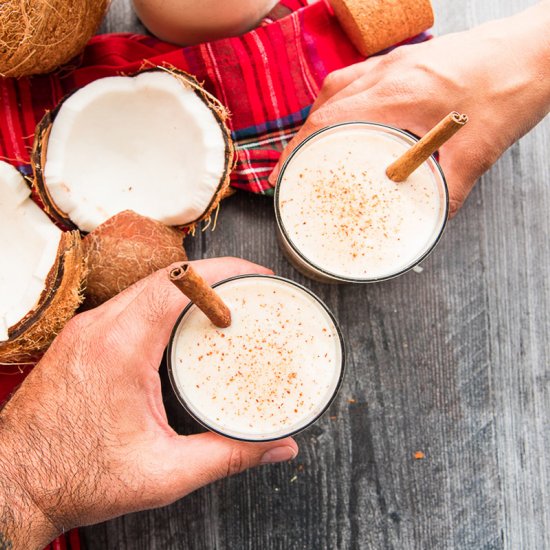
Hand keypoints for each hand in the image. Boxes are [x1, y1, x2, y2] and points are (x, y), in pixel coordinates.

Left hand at [0, 258, 297, 548]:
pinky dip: (164, 302)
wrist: (15, 486)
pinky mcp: (81, 339)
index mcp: (120, 348)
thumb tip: (278, 446)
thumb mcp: (165, 472)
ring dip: (188, 287)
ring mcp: (86, 330)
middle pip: (167, 277)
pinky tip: (181, 322)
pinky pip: (130, 303)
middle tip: (250, 288)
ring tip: (223, 302)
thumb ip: (229, 455)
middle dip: (214, 275)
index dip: (224, 271)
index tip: (255, 276)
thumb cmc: (76, 478)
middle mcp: (99, 328)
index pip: (179, 283)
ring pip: (147, 286)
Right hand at [270, 1, 549, 216]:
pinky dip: (341, 102)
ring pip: (337, 89)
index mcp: (397, 94)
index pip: (328, 122)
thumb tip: (429, 220)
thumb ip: (448, 191)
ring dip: (319, 119)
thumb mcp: (476, 151)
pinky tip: (347, 118)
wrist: (535, 50)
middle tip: (294, 169)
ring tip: (312, 148)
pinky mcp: (405, 59)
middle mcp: (387, 72)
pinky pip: (356, 78)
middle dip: (301, 139)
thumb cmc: (508, 88)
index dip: (298, 151)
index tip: (283, 176)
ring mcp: (394, 62)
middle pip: (324, 105)